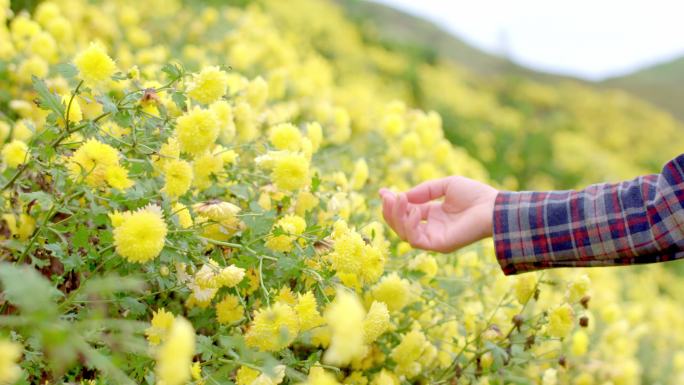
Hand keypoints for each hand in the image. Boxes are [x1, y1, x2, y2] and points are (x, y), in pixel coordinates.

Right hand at [379, 176, 497, 252]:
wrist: (494, 207)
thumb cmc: (475, 195)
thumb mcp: (445, 185)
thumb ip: (423, 191)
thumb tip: (402, 196)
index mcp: (433, 216)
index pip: (406, 213)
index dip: (392, 203)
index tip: (382, 192)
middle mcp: (431, 229)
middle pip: (400, 226)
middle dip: (390, 211)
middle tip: (387, 196)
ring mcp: (434, 239)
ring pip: (404, 234)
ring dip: (397, 217)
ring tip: (399, 200)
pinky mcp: (439, 246)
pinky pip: (415, 240)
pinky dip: (410, 225)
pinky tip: (415, 211)